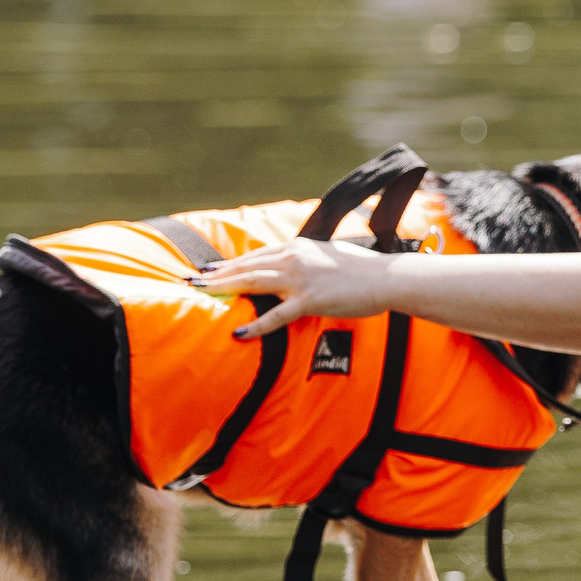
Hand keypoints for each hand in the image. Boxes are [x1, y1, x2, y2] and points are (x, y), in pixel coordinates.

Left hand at [190, 240, 388, 338]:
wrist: (387, 277)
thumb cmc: (363, 270)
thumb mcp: (329, 256)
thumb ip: (307, 259)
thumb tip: (294, 265)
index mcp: (298, 247)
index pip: (255, 255)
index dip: (229, 263)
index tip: (209, 268)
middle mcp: (294, 258)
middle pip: (247, 266)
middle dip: (217, 274)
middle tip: (193, 281)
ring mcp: (301, 279)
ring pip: (254, 282)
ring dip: (225, 288)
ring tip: (202, 295)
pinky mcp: (310, 300)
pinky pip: (277, 315)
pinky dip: (257, 325)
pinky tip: (239, 333)